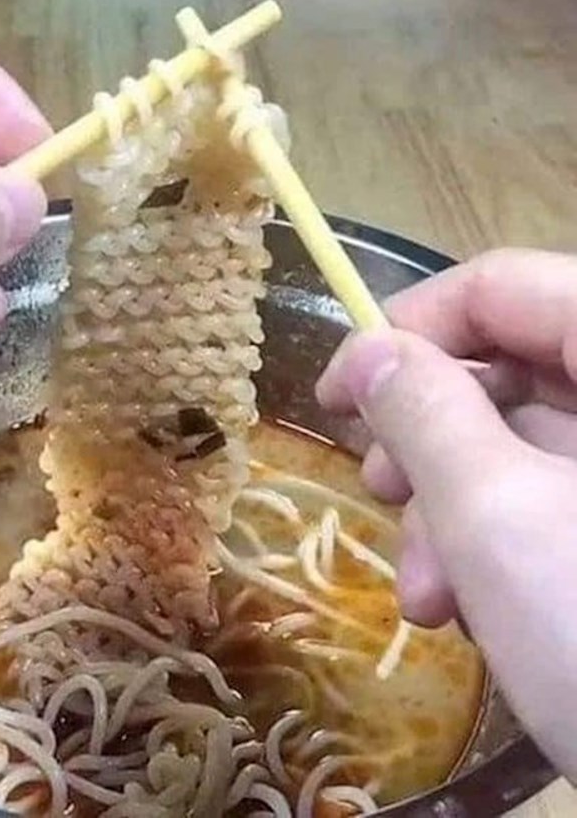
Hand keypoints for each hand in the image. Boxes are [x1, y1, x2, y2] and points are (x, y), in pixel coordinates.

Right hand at [316, 249, 576, 779]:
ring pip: (527, 442)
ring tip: (422, 593)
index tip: (336, 393)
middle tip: (376, 491)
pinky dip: (498, 540)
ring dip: (452, 508)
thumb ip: (425, 413)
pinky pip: (557, 497)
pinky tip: (466, 607)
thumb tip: (369, 352)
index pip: (503, 284)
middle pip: (513, 366)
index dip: (406, 324)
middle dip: (427, 438)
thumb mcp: (496, 521)